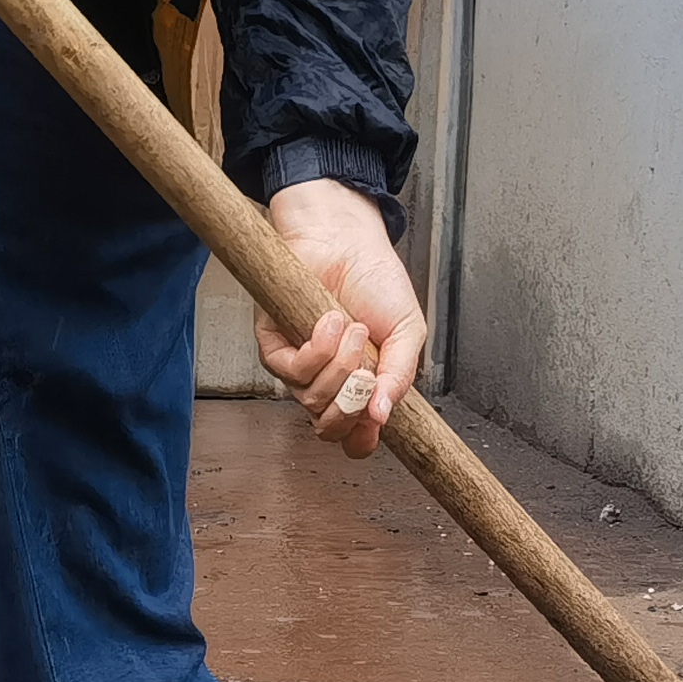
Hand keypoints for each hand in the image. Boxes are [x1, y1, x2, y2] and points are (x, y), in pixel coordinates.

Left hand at [253, 178, 426, 458]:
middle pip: (329, 427)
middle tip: (367, 369)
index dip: (361, 440)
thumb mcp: (408, 333)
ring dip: (340, 365)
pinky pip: (290, 370)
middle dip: (351, 404)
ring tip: (354, 328)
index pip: (352, 437)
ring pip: (312, 400)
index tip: (374, 423)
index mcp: (360, 387)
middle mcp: (327, 383)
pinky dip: (317, 348)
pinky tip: (331, 320)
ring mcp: (300, 368)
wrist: (348, 241)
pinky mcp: (275, 346)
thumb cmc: (376, 284)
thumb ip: (400, 377)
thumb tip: (383, 416)